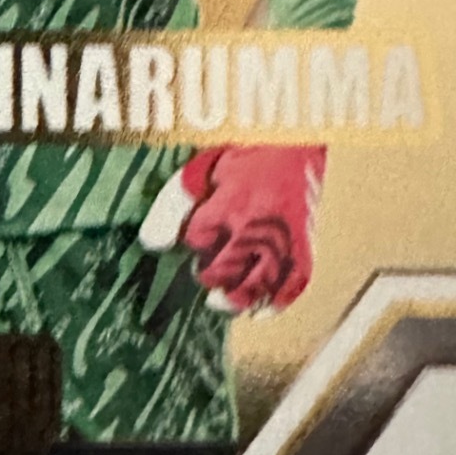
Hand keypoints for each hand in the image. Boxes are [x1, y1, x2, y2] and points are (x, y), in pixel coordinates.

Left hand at [139, 145, 324, 313]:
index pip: (199, 238)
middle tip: (200, 274)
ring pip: (261, 283)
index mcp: (232, 200)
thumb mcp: (202, 168)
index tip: (193, 239)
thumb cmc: (239, 156)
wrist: (293, 142)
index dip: (192, 242)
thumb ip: (174, 203)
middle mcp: (260, 222)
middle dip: (210, 276)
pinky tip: (258, 313)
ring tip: (217, 302)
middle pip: (228, 267)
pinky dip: (277, 303)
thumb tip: (150, 244)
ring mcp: (285, 236)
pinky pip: (296, 282)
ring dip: (237, 299)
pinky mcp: (305, 243)